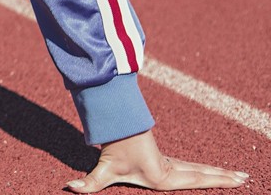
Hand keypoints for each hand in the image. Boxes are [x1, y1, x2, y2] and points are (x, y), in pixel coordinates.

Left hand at [66, 130, 249, 191]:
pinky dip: (207, 170)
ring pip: (200, 168)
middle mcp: (171, 170)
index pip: (195, 179)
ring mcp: (170, 164)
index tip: (235, 180)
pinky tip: (216, 172)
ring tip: (240, 175)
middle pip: (202, 173)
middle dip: (224, 177)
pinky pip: (192, 166)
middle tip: (246, 178)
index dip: (216, 180)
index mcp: (163, 176)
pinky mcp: (166, 161)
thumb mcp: (102, 169)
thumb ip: (89, 182)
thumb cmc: (111, 149)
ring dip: (219, 172)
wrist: (113, 127)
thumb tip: (69, 188)